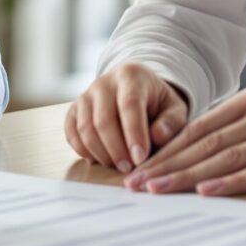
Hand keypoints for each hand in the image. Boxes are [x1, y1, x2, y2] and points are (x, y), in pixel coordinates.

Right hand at [65, 63, 189, 171]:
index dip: (134, 134)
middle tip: (129, 169)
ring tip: (118, 165)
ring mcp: (86, 95)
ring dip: (100, 153)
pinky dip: (81, 149)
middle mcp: (104, 82)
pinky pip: (71, 131)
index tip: (140, 159)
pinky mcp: (74, 109)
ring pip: (85, 128)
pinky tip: (97, 159)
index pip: (129, 105)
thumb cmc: (157, 102)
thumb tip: (157, 136)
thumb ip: (171, 122)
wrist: (136, 89)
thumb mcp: (174, 107)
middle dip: (116, 150)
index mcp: (131, 76)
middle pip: (103, 120)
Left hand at [124, 84, 245, 195]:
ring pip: (227, 156)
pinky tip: (208, 191)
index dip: (167, 150)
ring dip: (190, 176)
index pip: (199, 127)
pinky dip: (231, 182)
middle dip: (169, 165)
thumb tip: (186, 153)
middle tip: (138, 185)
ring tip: (162, 190)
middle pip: (206, 142)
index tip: (141, 170)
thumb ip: (233, 129)